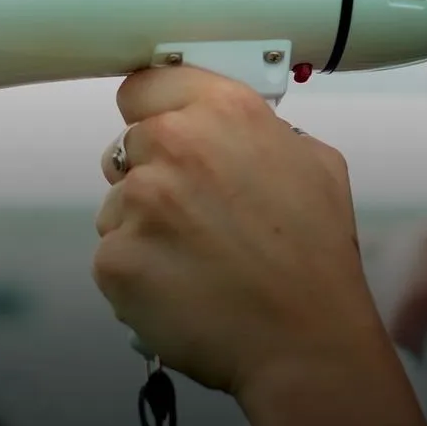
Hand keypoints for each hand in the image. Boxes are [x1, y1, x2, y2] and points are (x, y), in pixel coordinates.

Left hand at [92, 66, 390, 399]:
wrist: (304, 341)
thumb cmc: (314, 260)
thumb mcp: (314, 162)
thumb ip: (262, 129)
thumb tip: (229, 126)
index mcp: (225, 112)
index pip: (147, 84)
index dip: (155, 112)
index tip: (163, 129)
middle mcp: (176, 146)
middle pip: (128, 147)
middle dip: (155, 177)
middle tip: (197, 217)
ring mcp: (139, 204)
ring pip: (116, 205)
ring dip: (144, 229)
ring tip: (198, 261)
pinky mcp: (116, 259)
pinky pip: (112, 255)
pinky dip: (139, 274)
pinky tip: (182, 287)